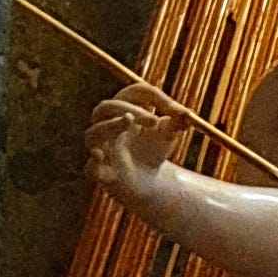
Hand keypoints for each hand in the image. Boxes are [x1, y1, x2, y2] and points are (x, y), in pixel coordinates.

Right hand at [87, 87, 180, 208]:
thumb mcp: (168, 137)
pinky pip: (90, 168)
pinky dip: (94, 162)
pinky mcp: (99, 173)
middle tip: (155, 121)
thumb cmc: (153, 152)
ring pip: (93, 133)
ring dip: (110, 125)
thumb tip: (187, 115)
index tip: (180, 112)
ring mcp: (100, 149)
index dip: (156, 98)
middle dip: (131, 109)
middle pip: (107, 107)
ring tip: (128, 121)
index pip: (133, 93)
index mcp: (122, 111)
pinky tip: (101, 156)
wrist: (147, 183)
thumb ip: (177, 124)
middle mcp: (105, 127)